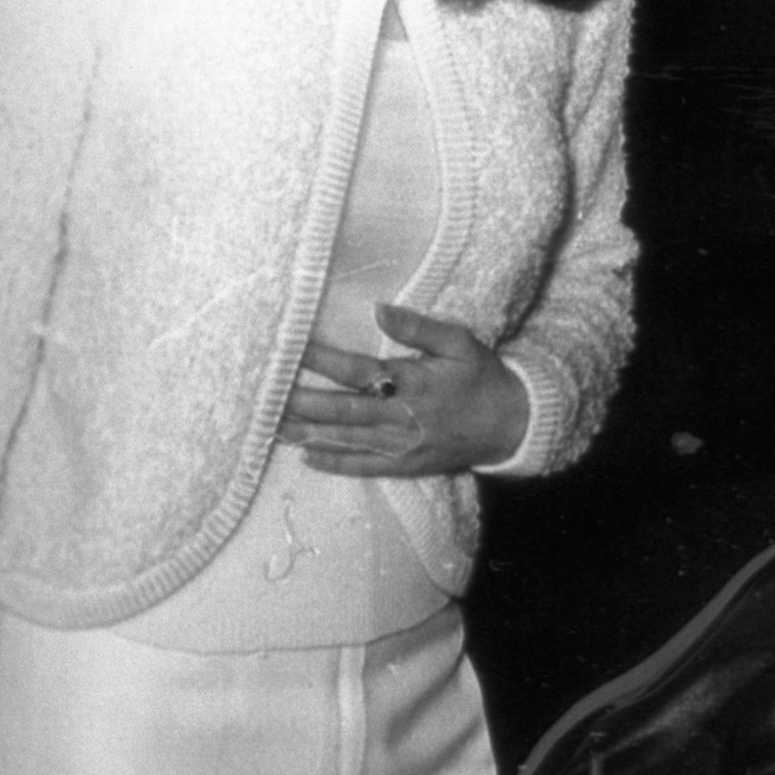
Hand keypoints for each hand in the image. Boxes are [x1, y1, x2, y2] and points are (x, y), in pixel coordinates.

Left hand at [282, 302, 529, 477]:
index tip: (289, 348)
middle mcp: (401, 416)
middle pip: (342, 410)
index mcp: (413, 382)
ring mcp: (401, 445)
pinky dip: (335, 463)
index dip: (321, 360)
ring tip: (270, 427)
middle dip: (300, 404)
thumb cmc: (483, 377)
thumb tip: (378, 308)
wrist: (512, 425)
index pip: (357, 370)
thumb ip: (418, 327)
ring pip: (346, 440)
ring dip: (307, 434)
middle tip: (262, 399)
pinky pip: (364, 466)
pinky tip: (306, 458)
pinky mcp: (405, 465)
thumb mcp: (459, 342)